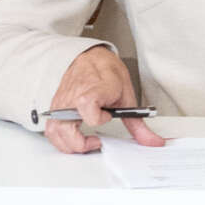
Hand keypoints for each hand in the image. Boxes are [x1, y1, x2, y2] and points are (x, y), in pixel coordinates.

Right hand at [44, 47, 165, 154]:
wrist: (89, 59)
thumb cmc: (107, 73)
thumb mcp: (127, 95)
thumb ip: (138, 123)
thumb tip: (154, 141)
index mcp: (92, 88)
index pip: (87, 105)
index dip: (99, 117)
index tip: (108, 115)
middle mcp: (72, 97)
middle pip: (65, 127)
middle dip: (81, 143)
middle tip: (96, 141)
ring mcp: (60, 103)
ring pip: (55, 132)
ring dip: (70, 145)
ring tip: (86, 142)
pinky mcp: (54, 108)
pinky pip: (51, 130)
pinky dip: (61, 140)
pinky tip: (75, 139)